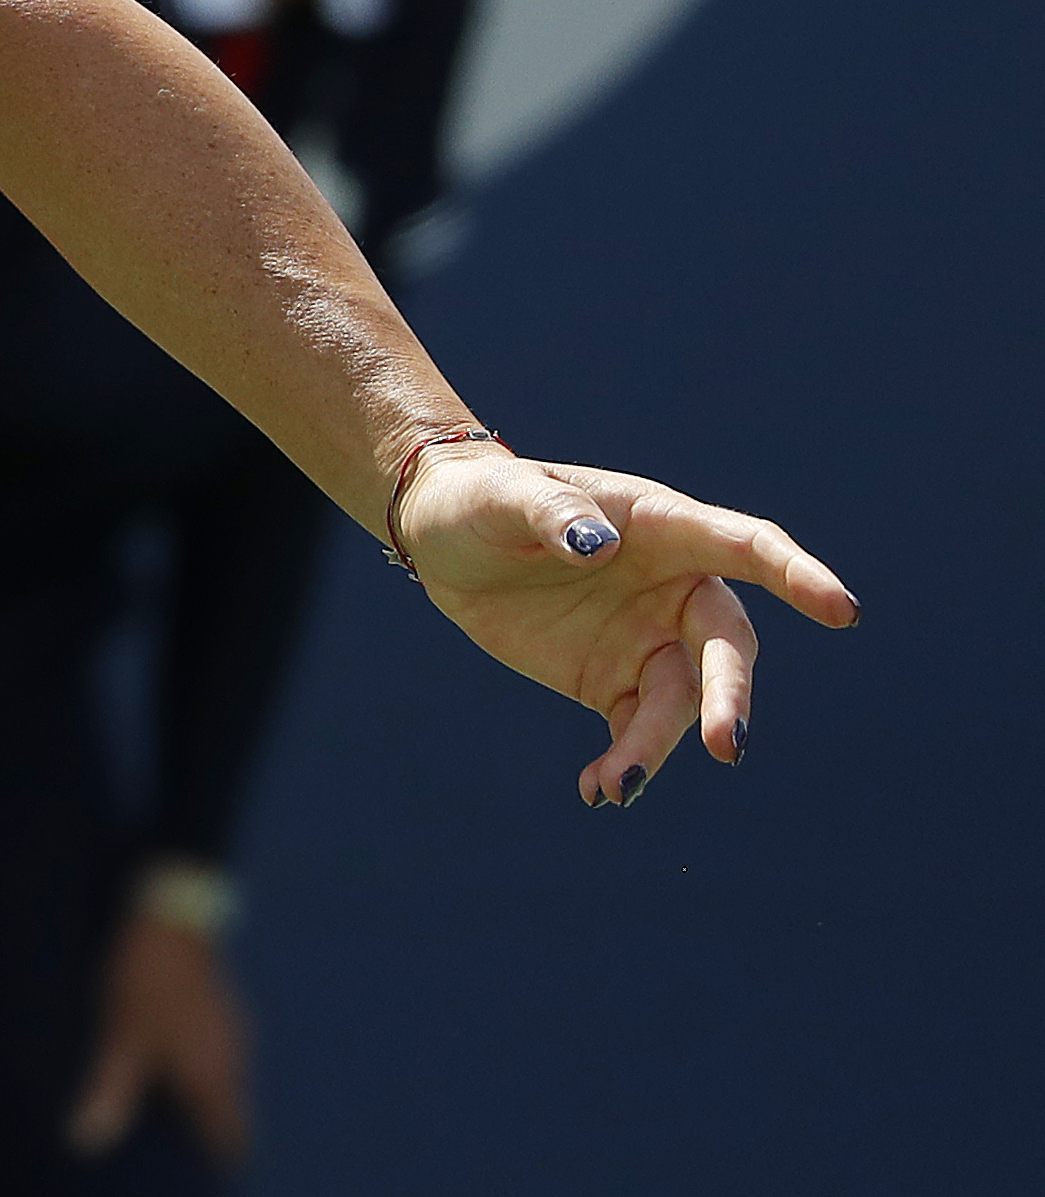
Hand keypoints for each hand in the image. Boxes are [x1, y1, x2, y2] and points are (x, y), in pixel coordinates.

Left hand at [65, 898, 249, 1167]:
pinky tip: (168, 1055)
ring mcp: (232, 1031)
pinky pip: (218, 1052)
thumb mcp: (119, 1040)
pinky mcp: (223, 1007)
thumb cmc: (144, 982)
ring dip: (200, 1095)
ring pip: (224, 1080)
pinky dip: (198, 1065)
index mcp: (213, 1078)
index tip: (197, 1171)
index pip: (230, 1138)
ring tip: (164, 1101)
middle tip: (174, 1141)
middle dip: (206, 1129)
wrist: (171, 917)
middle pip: (230, 1112)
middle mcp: (233, 1060)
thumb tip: (85, 1141)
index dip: (215, 1157)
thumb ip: (109, 1093)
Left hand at [392, 444, 857, 803]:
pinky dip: (626, 761)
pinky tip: (598, 789)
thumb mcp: (504, 498)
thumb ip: (553, 514)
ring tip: (618, 784)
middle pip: (724, 645)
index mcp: (662, 526)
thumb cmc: (483, 500)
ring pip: (681, 702)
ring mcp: (649, 639)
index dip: (797, 576)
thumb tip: (597, 544)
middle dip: (730, 694)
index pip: (747, 547)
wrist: (444, 539)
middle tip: (725, 744)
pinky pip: (638, 730)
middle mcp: (673, 587)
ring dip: (658, 747)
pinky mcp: (614, 681)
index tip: (843, 612)